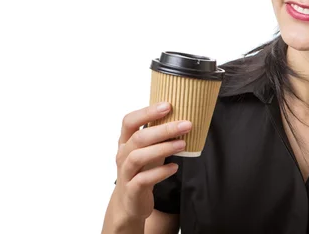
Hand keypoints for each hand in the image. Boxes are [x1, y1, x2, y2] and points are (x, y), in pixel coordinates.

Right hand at [112, 102, 191, 220]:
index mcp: (125, 141)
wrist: (129, 203)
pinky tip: (174, 167)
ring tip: (182, 144)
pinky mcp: (131, 190)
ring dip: (162, 148)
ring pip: (138, 157)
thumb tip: (182, 117)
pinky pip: (143, 179)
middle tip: (186, 124)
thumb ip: (158, 136)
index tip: (168, 105)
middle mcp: (123, 154)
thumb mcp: (148, 149)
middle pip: (138, 138)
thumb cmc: (142, 170)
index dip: (147, 112)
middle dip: (163, 129)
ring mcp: (125, 172)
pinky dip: (160, 172)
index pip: (130, 121)